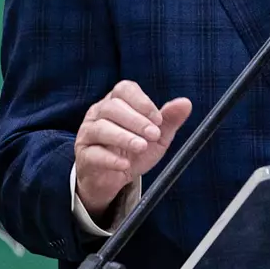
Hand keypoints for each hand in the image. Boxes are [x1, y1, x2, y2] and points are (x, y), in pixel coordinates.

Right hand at [74, 80, 191, 225]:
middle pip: (112, 107)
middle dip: (136, 120)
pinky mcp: (84, 156)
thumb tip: (186, 103)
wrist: (113, 179)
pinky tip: (125, 164)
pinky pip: (93, 153)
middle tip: (154, 135)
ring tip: (141, 147)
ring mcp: (88, 134)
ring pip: (101, 128)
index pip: (124, 89)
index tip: (158, 119)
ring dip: (123, 137)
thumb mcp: (157, 137)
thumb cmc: (133, 152)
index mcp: (116, 102)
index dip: (142, 102)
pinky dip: (110, 158)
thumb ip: (169, 120)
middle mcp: (98, 113)